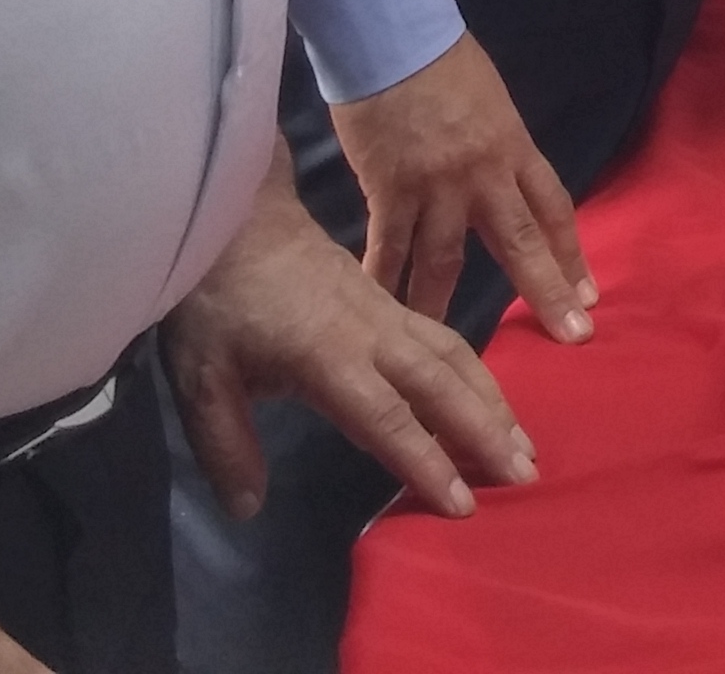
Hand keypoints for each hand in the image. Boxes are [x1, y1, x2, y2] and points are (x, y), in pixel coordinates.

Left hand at [162, 149, 534, 522]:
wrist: (235, 217)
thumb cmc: (215, 299)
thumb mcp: (199, 377)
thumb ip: (224, 445)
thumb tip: (248, 508)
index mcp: (326, 354)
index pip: (385, 416)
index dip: (424, 460)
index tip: (462, 503)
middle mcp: (370, 333)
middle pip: (439, 382)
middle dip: (484, 429)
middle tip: (525, 471)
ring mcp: (384, 311)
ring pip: (452, 354)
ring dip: (491, 398)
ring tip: (523, 441)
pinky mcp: (386, 300)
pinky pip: (443, 337)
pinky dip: (476, 370)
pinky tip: (491, 396)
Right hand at [328, 32, 591, 340]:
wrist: (392, 37)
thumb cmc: (442, 62)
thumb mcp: (490, 102)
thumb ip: (497, 148)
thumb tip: (499, 183)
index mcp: (514, 148)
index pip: (553, 209)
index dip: (571, 253)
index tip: (587, 295)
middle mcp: (484, 175)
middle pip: (521, 242)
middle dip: (548, 291)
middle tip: (573, 335)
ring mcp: (436, 186)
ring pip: (447, 261)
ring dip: (447, 309)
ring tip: (454, 358)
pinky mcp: (389, 190)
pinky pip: (388, 248)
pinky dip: (382, 282)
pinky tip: (378, 312)